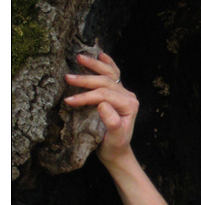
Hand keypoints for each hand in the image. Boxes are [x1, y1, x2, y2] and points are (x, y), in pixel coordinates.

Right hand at [64, 52, 138, 167]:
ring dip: (94, 65)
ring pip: (109, 74)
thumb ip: (112, 123)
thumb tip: (102, 105)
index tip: (69, 100)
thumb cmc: (114, 146)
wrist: (117, 150)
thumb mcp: (114, 138)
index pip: (105, 95)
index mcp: (129, 105)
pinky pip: (114, 74)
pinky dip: (107, 64)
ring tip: (79, 57)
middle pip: (105, 82)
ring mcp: (124, 92)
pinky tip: (101, 54)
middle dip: (85, 79)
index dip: (86, 96)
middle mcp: (128, 96)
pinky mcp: (117, 92)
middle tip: (67, 78)